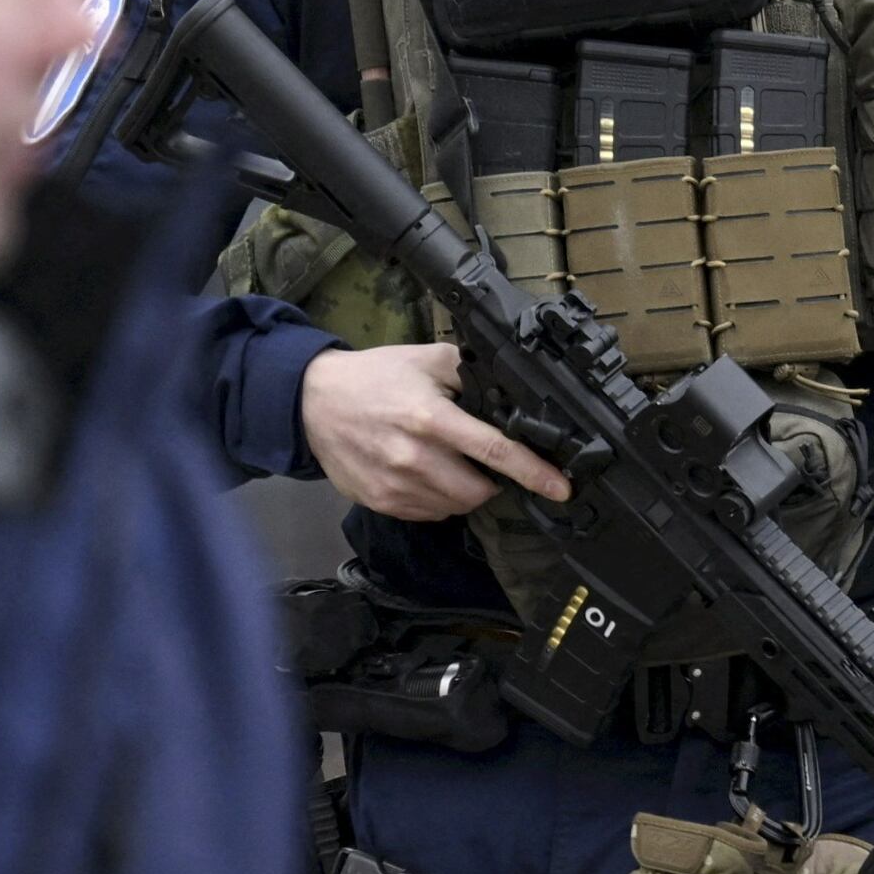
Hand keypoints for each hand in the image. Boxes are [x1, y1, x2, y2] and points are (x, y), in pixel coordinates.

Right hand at [298, 342, 570, 523]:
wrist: (312, 402)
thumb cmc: (374, 378)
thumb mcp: (425, 360)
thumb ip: (470, 372)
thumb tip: (512, 391)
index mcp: (430, 418)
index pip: (494, 450)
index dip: (533, 472)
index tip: (560, 488)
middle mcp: (414, 457)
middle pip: (479, 490)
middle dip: (495, 481)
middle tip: (487, 462)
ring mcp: (396, 485)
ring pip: (456, 507)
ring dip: (467, 491)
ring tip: (453, 464)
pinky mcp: (382, 502)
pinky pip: (430, 514)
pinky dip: (440, 500)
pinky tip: (428, 474)